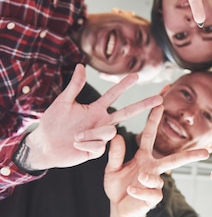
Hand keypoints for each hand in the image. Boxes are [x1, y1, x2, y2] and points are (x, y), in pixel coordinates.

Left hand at [26, 64, 161, 169]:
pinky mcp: (97, 151)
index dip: (124, 85)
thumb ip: (74, 86)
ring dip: (90, 134)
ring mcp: (101, 137)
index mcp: (95, 109)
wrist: (45, 144)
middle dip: (143, 105)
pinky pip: (99, 146)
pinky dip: (86, 144)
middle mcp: (102, 122)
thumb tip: (81, 65)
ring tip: (75, 136)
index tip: (136, 75)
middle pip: (127, 112)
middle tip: (159, 98)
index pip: (114, 95)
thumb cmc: (52, 123)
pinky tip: (76, 145)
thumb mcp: (63, 102)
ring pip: (109, 132)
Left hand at [104, 105, 208, 216]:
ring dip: (147, 178)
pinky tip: (131, 191)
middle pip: (175, 160)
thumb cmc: (118, 186)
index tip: (160, 104)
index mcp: (144, 157)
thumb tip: (116, 135)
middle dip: (191, 156)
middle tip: (206, 153)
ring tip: (138, 179)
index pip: (150, 136)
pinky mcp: (153, 198)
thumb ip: (115, 154)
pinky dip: (140, 191)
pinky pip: (151, 192)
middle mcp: (153, 168)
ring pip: (157, 178)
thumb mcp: (112, 169)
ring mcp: (155, 184)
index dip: (154, 121)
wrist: (118, 208)